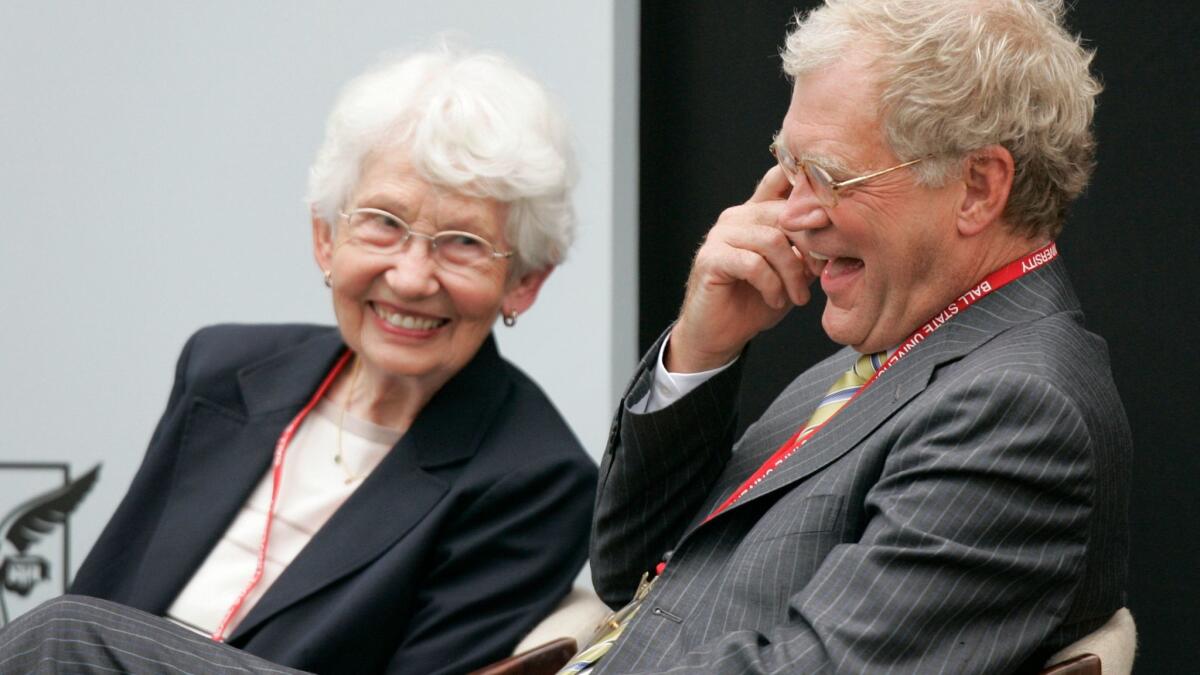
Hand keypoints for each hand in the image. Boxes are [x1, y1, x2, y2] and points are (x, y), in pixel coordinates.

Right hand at [667, 167, 820, 372]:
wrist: (719, 335)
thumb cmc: (756, 302)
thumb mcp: (792, 272)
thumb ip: (808, 249)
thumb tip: (842, 236)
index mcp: (757, 212)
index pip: (781, 178)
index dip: (808, 188)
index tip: (832, 218)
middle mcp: (737, 216)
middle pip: (785, 213)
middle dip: (811, 245)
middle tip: (819, 274)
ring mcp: (721, 235)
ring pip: (772, 240)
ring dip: (792, 273)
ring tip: (797, 298)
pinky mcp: (710, 258)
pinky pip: (753, 264)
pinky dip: (771, 285)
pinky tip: (775, 300)